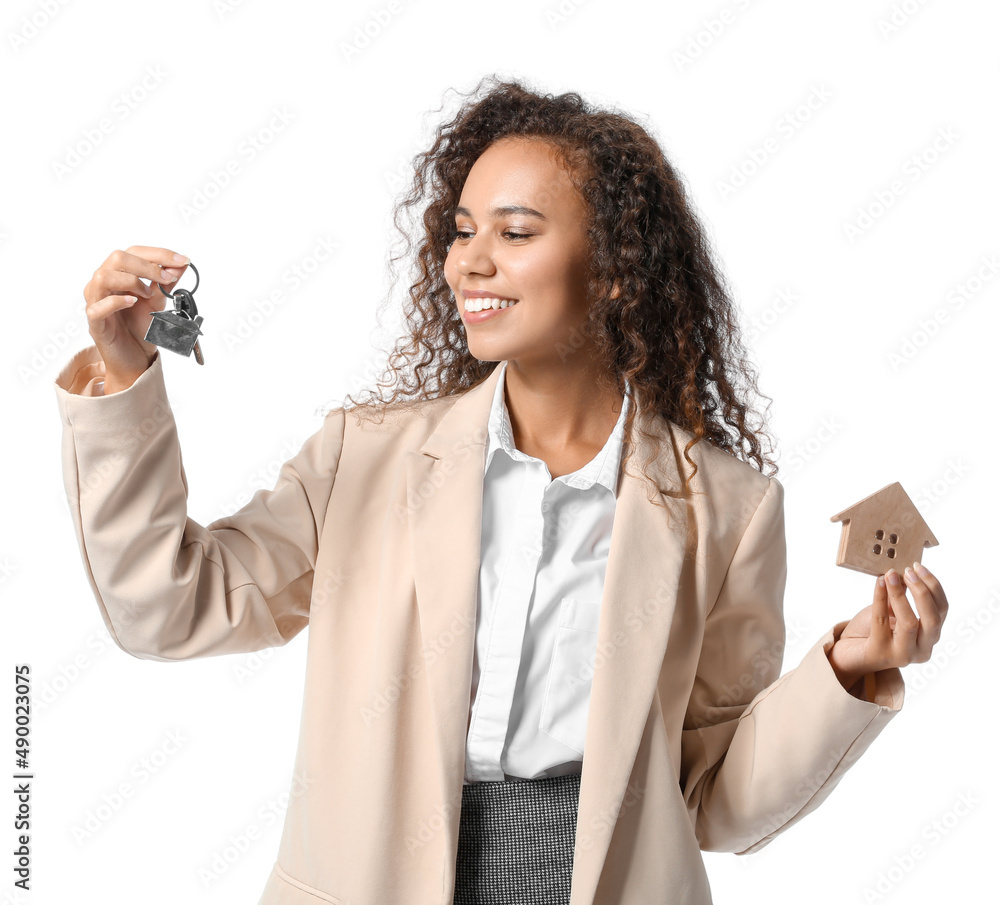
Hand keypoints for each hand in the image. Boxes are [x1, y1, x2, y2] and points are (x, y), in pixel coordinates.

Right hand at [83, 246, 189, 392]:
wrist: (136, 357)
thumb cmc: (141, 327)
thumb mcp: (158, 301)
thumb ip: (166, 283)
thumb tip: (181, 264)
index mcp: (118, 275)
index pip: (134, 252)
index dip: (159, 254)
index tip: (181, 261)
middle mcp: (104, 284)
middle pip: (117, 258)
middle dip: (147, 265)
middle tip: (167, 278)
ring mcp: (96, 302)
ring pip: (102, 277)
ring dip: (131, 281)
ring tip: (147, 294)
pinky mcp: (95, 323)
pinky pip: (97, 307)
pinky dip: (116, 301)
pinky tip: (132, 302)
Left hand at [827, 563, 948, 695]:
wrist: (850, 653)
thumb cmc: (873, 630)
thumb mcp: (892, 611)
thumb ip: (902, 595)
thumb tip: (907, 571)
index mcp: (929, 638)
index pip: (941, 611)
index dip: (933, 587)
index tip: (918, 567)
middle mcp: (921, 650)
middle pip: (933, 619)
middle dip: (922, 591)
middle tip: (908, 570)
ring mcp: (902, 654)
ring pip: (909, 622)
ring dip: (900, 594)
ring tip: (890, 574)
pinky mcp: (880, 653)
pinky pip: (881, 621)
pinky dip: (880, 598)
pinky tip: (879, 582)